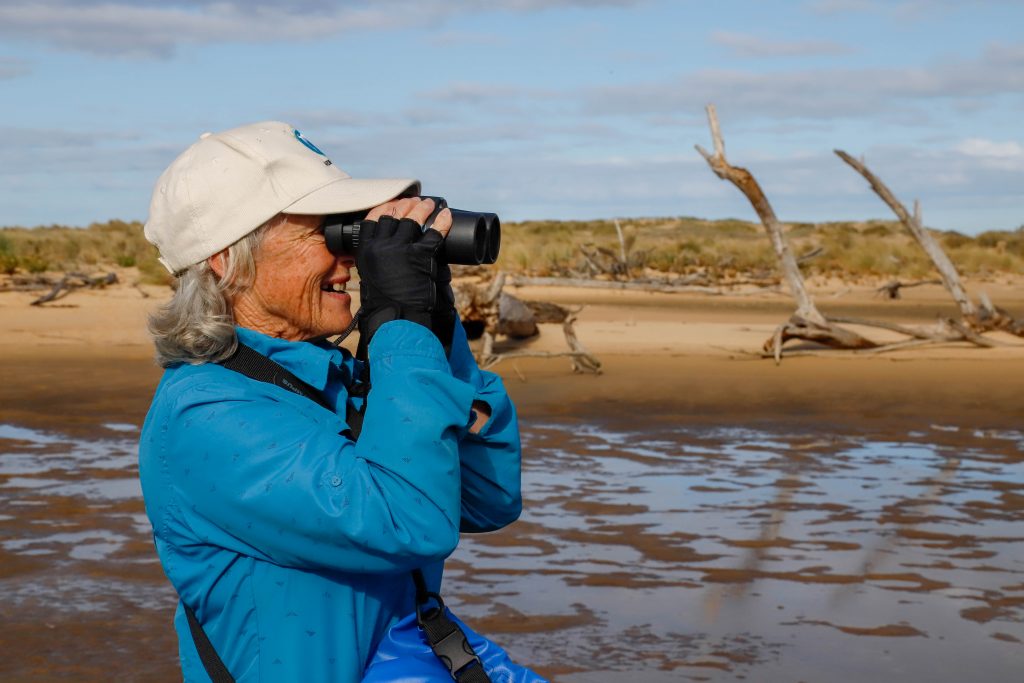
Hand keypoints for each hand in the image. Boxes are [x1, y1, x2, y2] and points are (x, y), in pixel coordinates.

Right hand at [356, 198, 455, 357]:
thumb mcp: (371, 277)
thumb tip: (387, 247)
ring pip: (412, 219)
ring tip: (430, 204)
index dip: (386, 207)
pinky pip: (434, 233)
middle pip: (393, 215)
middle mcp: (380, 247)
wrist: (397, 319)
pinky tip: (446, 216)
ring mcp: (400, 250)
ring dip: (423, 208)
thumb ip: (376, 260)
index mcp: (365, 251)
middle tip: (415, 201)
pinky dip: (442, 222)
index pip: (373, 219)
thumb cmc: (385, 303)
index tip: (395, 203)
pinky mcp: (420, 256)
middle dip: (405, 205)